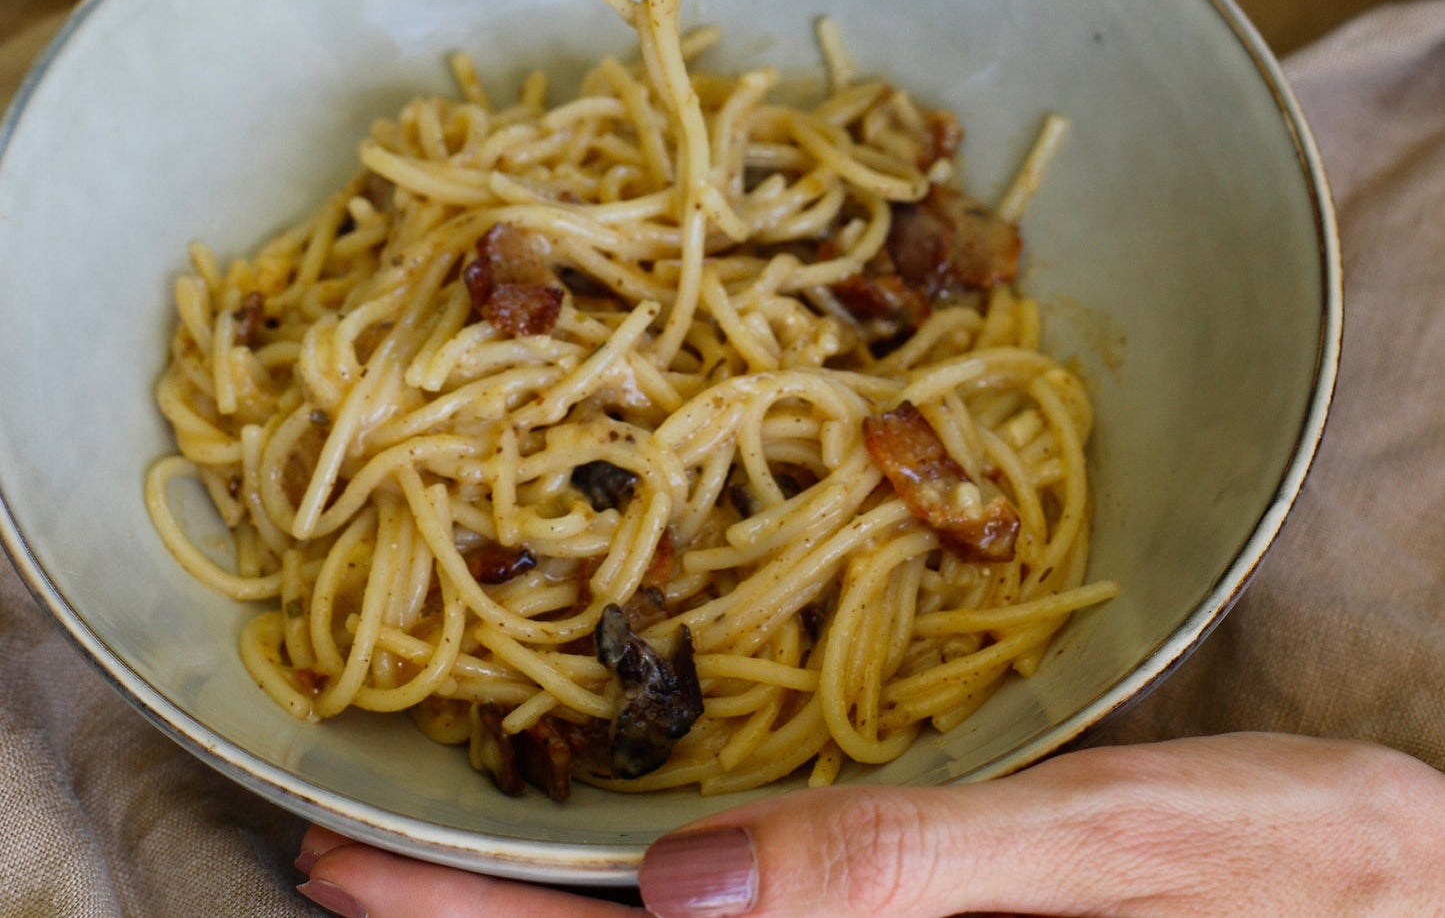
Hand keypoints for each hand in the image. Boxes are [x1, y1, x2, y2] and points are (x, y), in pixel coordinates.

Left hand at [293, 732, 1444, 915]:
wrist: (1412, 898)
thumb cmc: (1299, 878)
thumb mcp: (1125, 859)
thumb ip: (916, 875)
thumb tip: (688, 899)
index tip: (339, 873)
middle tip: (339, 847)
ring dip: (554, 905)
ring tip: (432, 834)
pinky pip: (784, 907)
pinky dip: (674, 880)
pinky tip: (627, 830)